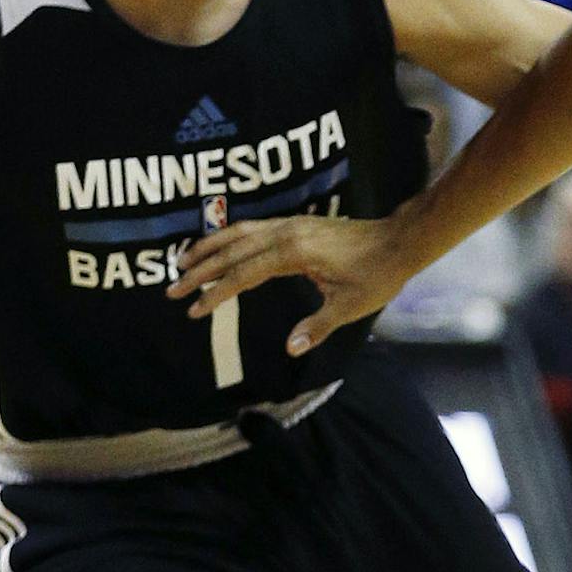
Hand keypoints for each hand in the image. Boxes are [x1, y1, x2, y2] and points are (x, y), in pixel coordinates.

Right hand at [169, 211, 416, 354]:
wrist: (399, 241)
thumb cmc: (377, 274)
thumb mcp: (349, 306)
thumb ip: (317, 327)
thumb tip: (290, 348)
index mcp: (294, 253)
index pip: (243, 274)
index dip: (216, 292)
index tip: (194, 309)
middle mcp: (286, 232)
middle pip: (232, 250)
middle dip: (200, 269)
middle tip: (172, 289)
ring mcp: (290, 224)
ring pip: (238, 232)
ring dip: (208, 247)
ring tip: (182, 261)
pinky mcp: (297, 223)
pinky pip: (253, 226)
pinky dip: (229, 236)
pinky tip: (219, 245)